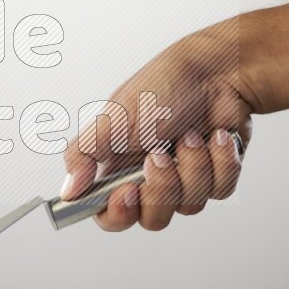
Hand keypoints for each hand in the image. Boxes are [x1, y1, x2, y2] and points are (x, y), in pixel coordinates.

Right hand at [60, 19, 253, 231]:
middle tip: (160, 155)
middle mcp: (149, 176)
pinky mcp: (216, 174)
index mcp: (118, 164)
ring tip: (191, 134)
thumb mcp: (113, 119)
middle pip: (152, 217)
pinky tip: (216, 136)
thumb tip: (67, 189)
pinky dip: (221, 161)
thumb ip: (83, 154)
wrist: (216, 71)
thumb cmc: (163, 86)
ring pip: (190, 205)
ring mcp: (184, 177)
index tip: (128, 193)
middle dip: (162, 187)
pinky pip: (221, 190)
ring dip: (193, 166)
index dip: (118, 213)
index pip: (109, 214)